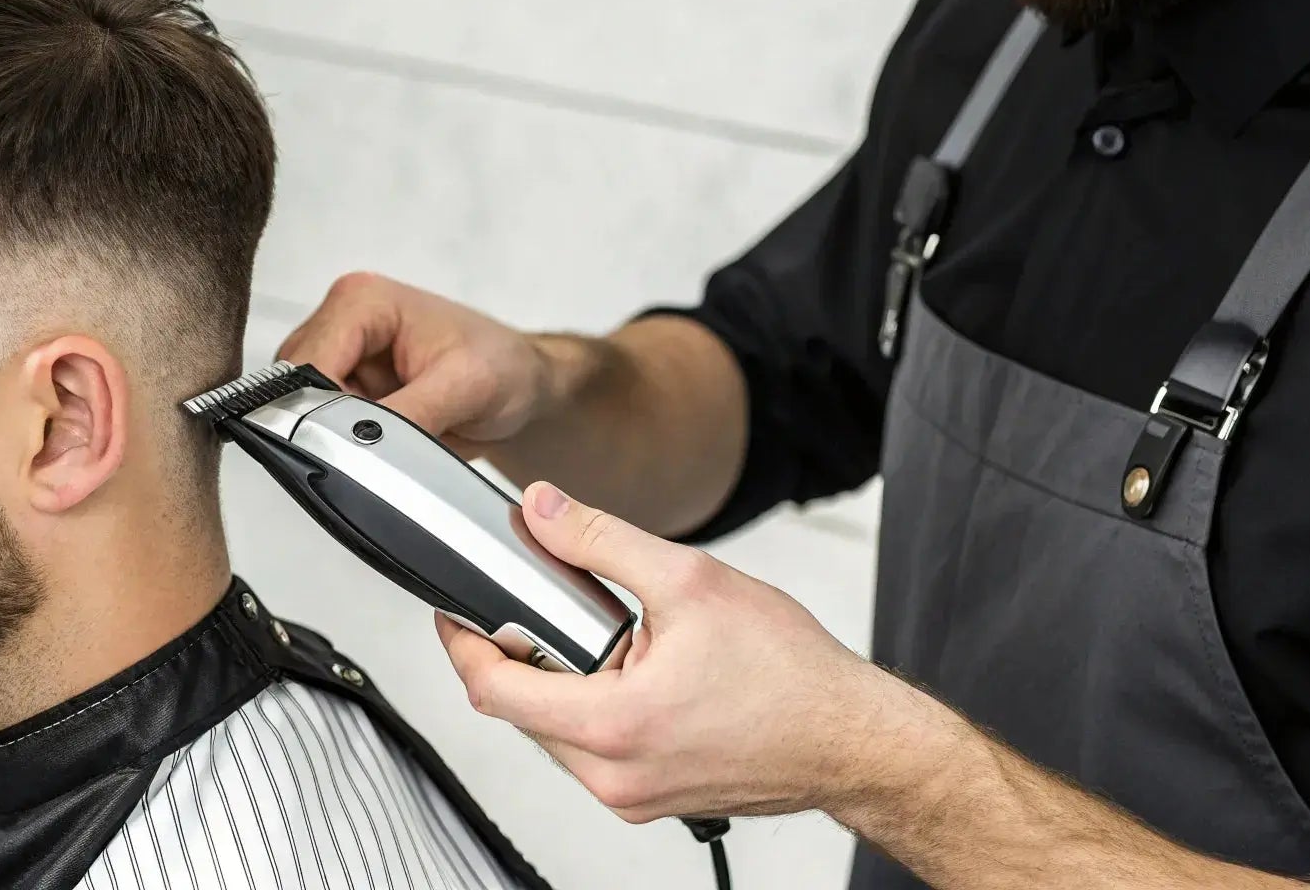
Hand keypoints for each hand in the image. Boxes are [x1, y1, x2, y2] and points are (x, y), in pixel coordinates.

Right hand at [277, 272, 557, 455]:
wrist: (523, 385)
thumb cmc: (504, 367)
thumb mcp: (465, 387)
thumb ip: (409, 414)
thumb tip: (360, 444)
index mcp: (361, 300)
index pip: (307, 362)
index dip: (317, 410)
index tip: (344, 450)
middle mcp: (339, 322)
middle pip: (293, 388)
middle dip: (325, 426)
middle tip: (372, 452)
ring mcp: (338, 358)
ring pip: (301, 411)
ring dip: (335, 437)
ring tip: (387, 447)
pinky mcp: (344, 390)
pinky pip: (320, 425)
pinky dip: (344, 444)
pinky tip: (380, 450)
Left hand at [438, 481, 926, 823]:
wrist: (852, 739)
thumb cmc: (791, 674)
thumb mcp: (689, 580)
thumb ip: (600, 541)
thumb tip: (543, 509)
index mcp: (611, 725)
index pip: (493, 689)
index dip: (464, 642)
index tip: (457, 610)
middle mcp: (611, 776)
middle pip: (518, 712)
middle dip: (522, 655)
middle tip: (549, 608)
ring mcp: (630, 796)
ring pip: (553, 733)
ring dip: (560, 683)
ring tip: (609, 641)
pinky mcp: (649, 800)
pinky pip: (591, 751)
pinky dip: (594, 708)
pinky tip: (634, 675)